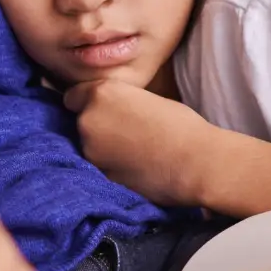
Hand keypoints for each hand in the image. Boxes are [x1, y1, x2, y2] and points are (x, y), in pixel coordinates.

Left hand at [63, 79, 218, 207]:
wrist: (196, 162)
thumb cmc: (181, 125)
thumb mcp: (145, 98)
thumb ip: (121, 102)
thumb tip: (114, 111)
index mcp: (101, 94)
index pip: (73, 97)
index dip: (87, 103)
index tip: (101, 110)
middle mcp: (88, 120)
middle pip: (80, 122)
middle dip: (96, 126)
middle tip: (124, 133)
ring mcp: (91, 151)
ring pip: (88, 146)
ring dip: (102, 148)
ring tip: (131, 152)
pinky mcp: (100, 176)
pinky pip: (99, 167)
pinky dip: (110, 167)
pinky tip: (132, 167)